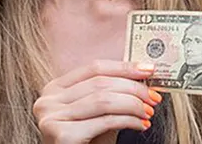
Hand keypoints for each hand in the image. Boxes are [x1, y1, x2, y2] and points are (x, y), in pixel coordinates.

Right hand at [33, 60, 162, 143]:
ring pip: (104, 100)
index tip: (148, 69)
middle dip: (133, 88)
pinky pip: (105, 121)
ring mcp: (52, 117)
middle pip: (101, 83)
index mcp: (54, 88)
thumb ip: (110, 94)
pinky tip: (140, 125)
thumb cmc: (86, 142)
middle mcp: (48, 100)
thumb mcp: (96, 113)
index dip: (124, 67)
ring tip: (149, 112)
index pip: (94, 68)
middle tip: (154, 96)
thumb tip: (142, 78)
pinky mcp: (62, 135)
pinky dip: (128, 121)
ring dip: (133, 105)